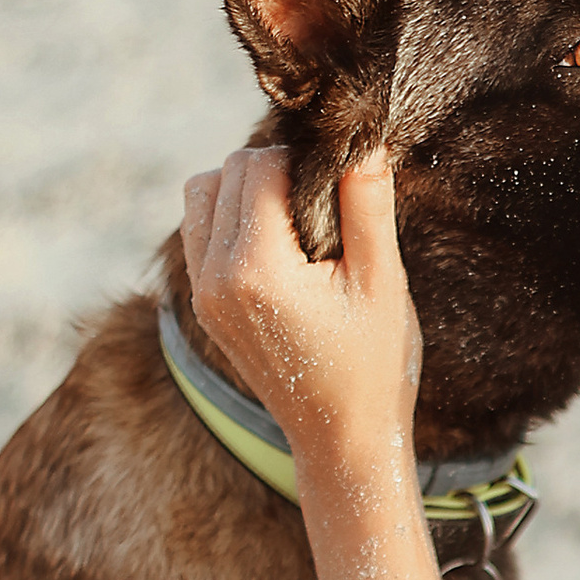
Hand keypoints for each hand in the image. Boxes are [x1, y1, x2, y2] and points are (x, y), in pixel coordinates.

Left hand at [178, 146, 419, 473]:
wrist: (342, 439)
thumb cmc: (373, 364)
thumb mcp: (381, 282)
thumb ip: (367, 205)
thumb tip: (364, 139)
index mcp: (257, 269)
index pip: (262, 165)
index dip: (307, 160)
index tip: (343, 190)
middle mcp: (215, 277)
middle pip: (230, 171)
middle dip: (277, 171)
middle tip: (327, 208)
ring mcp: (202, 293)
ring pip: (202, 193)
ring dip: (246, 188)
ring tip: (297, 220)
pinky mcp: (203, 303)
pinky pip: (198, 230)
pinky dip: (230, 218)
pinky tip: (276, 243)